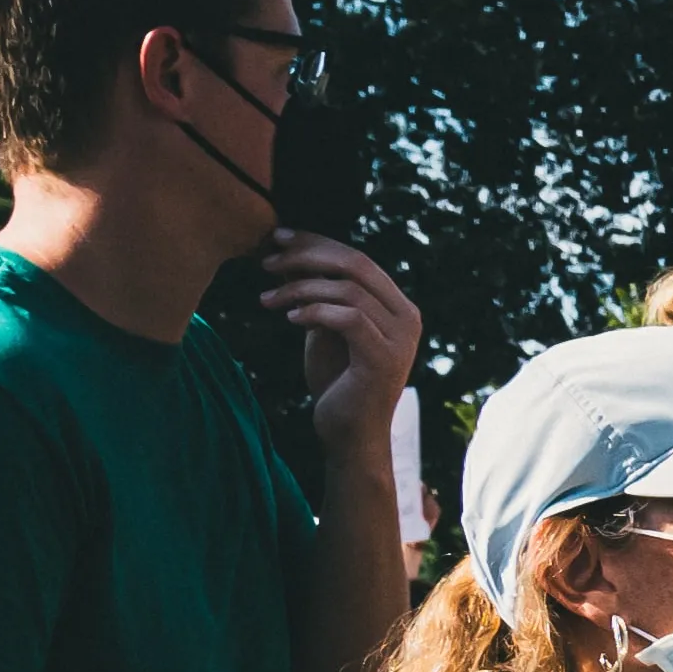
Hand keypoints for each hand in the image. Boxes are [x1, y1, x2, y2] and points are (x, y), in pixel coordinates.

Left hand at [256, 233, 420, 450]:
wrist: (349, 433)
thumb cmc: (337, 382)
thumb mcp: (325, 329)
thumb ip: (320, 296)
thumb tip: (293, 255)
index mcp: (396, 306)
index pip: (358, 259)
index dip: (318, 243)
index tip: (279, 238)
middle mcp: (406, 316)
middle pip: (356, 264)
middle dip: (307, 257)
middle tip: (267, 262)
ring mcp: (400, 338)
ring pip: (347, 290)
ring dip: (299, 289)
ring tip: (266, 300)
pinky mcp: (384, 358)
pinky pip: (347, 319)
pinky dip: (314, 312)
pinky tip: (289, 318)